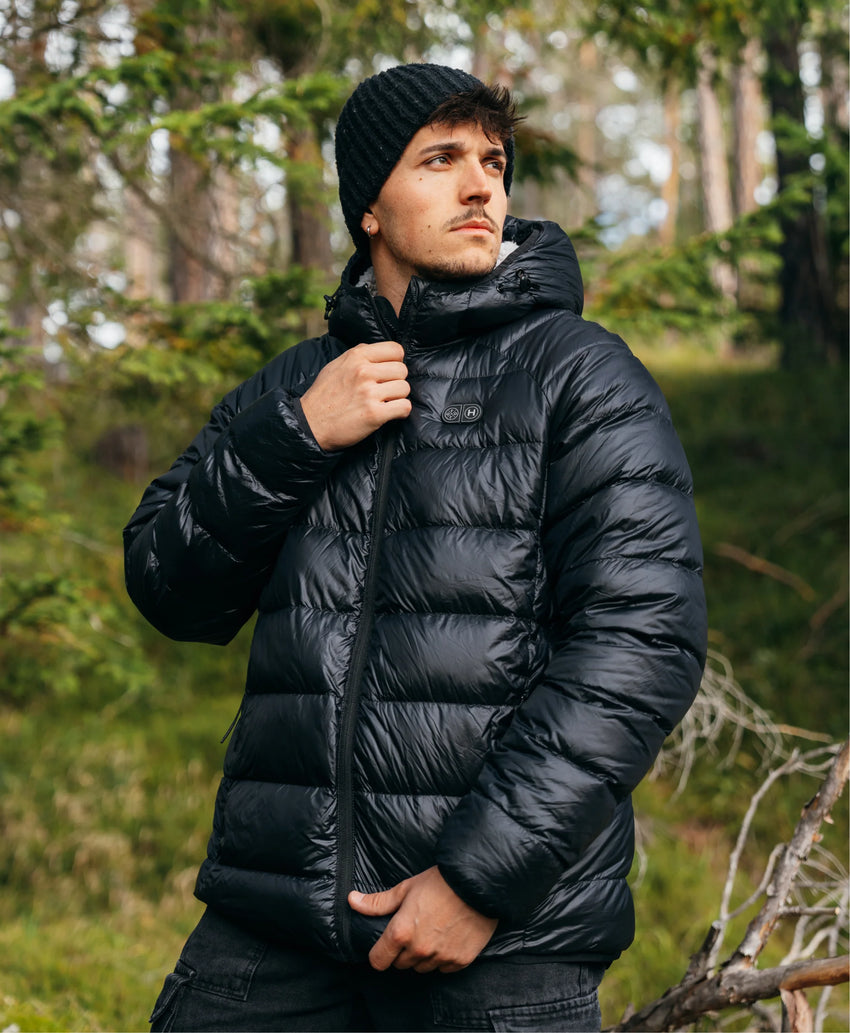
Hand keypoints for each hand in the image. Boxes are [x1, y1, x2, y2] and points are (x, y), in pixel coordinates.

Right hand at [300, 341, 410, 450]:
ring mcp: (369, 393)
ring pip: (404, 388)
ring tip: (385, 402)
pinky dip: (400, 412)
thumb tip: (377, 350)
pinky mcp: (374, 414)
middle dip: (396, 381)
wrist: (310, 424)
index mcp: (356, 357)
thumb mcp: (336, 365)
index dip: (396, 361)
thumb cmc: (323, 396)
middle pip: (402, 370)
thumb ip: (357, 355)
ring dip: (398, 397)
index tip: (389, 371)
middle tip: (384, 390)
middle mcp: (364, 372)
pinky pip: (404, 407)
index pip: (395, 349)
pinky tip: (390, 413)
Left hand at [348, 866, 497, 973]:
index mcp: (401, 933)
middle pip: (400, 964)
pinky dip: (443, 957)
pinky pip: (444, 968)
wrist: (477, 884)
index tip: (385, 945)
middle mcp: (419, 951)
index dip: (379, 953)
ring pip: (422, 968)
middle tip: (414, 928)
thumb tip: (352, 901)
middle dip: (402, 951)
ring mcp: (440, 958)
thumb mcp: (405, 889)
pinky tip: (448, 937)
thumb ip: (378, 902)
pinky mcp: (460, 961)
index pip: (378, 961)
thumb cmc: (439, 883)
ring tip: (433, 931)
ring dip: (423, 956)